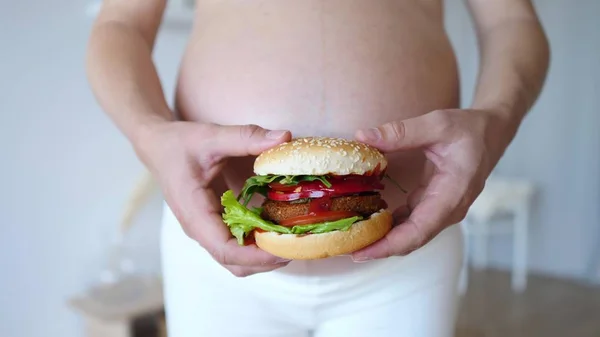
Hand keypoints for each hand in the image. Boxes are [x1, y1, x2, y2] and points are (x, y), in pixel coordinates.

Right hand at [135, 120, 291, 275]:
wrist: (158, 146)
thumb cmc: (179, 144)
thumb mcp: (212, 136)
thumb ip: (246, 137)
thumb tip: (284, 137)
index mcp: (194, 213)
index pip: (225, 250)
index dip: (257, 255)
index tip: (285, 248)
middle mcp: (199, 229)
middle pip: (234, 263)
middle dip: (266, 260)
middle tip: (299, 244)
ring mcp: (206, 230)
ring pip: (236, 260)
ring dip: (264, 256)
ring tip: (292, 239)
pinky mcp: (213, 225)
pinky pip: (236, 246)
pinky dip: (257, 244)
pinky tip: (278, 228)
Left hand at [351, 108, 515, 259]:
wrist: (491, 134)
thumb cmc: (469, 130)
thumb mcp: (437, 123)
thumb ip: (401, 131)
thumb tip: (363, 136)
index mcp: (452, 194)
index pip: (419, 231)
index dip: (389, 245)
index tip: (363, 252)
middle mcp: (449, 209)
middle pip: (412, 239)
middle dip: (380, 248)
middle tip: (347, 249)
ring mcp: (442, 211)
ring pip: (411, 235)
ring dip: (383, 239)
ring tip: (352, 240)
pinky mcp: (434, 206)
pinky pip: (411, 223)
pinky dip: (390, 226)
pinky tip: (368, 222)